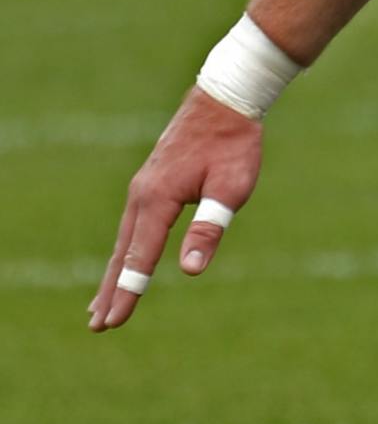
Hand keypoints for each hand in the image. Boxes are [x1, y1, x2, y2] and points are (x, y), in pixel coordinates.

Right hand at [89, 88, 262, 331]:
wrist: (225, 98)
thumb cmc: (234, 143)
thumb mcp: (230, 189)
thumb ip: (209, 229)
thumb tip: (190, 271)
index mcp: (158, 200)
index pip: (140, 257)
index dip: (128, 292)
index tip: (113, 322)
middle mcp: (142, 195)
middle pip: (122, 253)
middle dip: (112, 290)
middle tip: (98, 326)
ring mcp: (143, 187)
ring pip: (124, 239)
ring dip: (114, 272)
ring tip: (102, 304)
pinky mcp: (151, 181)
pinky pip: (133, 224)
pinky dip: (125, 249)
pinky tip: (126, 259)